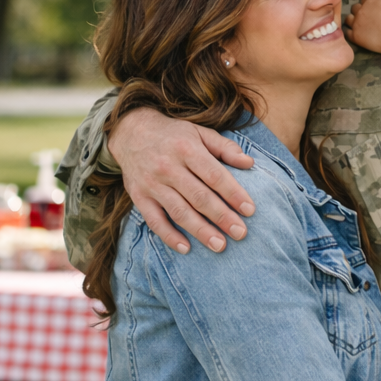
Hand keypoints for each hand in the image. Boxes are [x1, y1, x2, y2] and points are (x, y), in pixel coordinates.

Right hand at [109, 108, 255, 254]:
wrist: (131, 132)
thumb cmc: (174, 135)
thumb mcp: (200, 132)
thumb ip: (225, 148)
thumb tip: (249, 163)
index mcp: (187, 149)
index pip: (214, 175)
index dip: (233, 193)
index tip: (250, 210)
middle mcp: (168, 167)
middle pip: (199, 197)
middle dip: (221, 217)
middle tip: (240, 233)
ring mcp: (152, 184)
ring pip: (179, 211)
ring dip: (200, 230)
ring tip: (219, 245)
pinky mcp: (139, 197)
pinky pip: (154, 220)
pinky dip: (169, 236)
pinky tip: (186, 248)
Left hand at [347, 0, 380, 54]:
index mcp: (370, 1)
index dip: (369, 2)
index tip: (374, 8)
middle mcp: (361, 11)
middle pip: (355, 7)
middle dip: (360, 10)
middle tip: (367, 16)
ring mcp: (357, 24)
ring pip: (348, 19)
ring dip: (352, 19)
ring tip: (359, 24)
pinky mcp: (356, 36)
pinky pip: (347, 33)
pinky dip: (350, 32)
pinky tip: (355, 33)